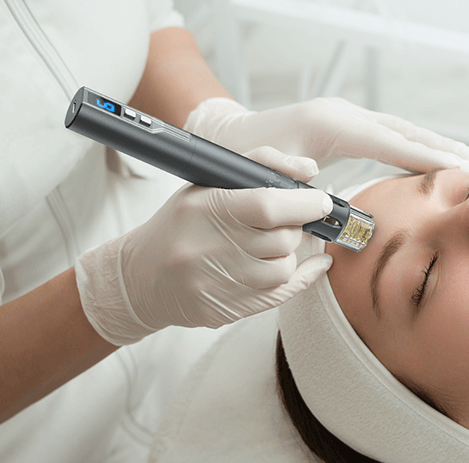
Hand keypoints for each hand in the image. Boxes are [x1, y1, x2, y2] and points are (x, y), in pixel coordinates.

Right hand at [74, 147, 332, 345]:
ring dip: (289, 253)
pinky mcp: (225, 310)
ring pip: (283, 268)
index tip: (320, 199)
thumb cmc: (181, 223)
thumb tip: (310, 171)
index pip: (268, 205)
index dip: (304, 203)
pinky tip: (314, 265)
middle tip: (289, 221)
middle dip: (296, 227)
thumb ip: (261, 165)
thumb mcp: (209, 183)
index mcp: (205, 209)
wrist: (140, 277)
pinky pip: (280, 295)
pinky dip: (303, 277)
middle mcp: (208, 248)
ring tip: (275, 243)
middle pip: (282, 239)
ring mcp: (216, 284)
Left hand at [184, 97, 468, 173]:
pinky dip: (408, 145)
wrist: (228, 136)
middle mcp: (340, 114)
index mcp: (327, 125)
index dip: (423, 156)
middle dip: (435, 146)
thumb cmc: (242, 160)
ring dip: (427, 143)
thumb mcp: (263, 174)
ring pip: (395, 129)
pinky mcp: (341, 125)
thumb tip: (320, 190)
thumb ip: (291, 183)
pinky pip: (383, 134)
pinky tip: (423, 157)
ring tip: (458, 157)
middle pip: (399, 130)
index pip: (386, 141)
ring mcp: (342, 116)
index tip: (455, 168)